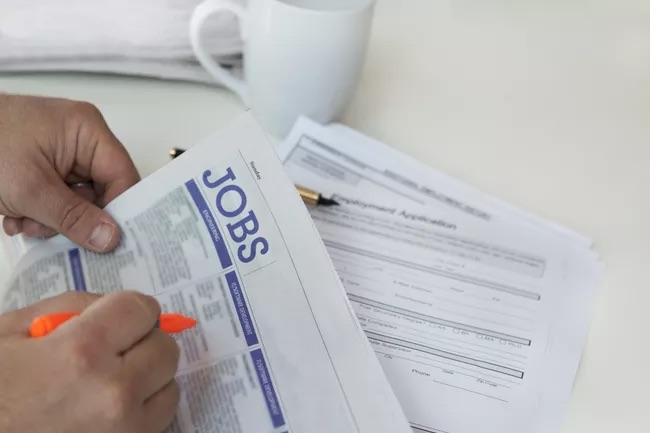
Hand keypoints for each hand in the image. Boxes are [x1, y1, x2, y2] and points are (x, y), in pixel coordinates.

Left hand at [0, 94, 139, 251]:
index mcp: (87, 130)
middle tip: (49, 231)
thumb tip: (112, 239)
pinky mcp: (43, 163)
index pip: (122, 176)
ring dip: (52, 219)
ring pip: (77, 199)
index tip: (111, 242)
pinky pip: (58, 196)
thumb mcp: (30, 189)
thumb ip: (74, 217)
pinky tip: (14, 213)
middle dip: (75, 217)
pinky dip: (39, 212)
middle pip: (101, 191)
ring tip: (22, 219)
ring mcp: (60, 151)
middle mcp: (80, 138)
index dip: (119, 210)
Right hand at [0, 291, 180, 432]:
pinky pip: (158, 420)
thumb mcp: (13, 331)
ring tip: (108, 382)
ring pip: (170, 385)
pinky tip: (109, 407)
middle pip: (165, 347)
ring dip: (147, 376)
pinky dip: (143, 408)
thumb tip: (116, 307)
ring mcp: (124, 431)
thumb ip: (73, 307)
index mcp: (82, 351)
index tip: (114, 318)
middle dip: (141, 341)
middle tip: (109, 350)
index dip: (128, 309)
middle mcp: (113, 392)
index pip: (143, 308)